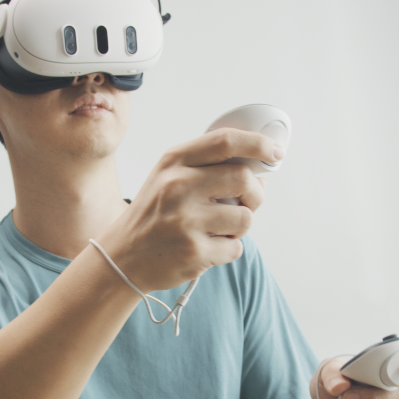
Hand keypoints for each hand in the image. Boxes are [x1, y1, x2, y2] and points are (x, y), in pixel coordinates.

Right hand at [93, 128, 283, 291]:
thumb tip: (259, 168)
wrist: (123, 256)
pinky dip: (228, 249)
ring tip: (219, 229)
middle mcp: (178, 187)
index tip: (275, 152)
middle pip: (244, 179)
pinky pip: (235, 247)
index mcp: (174, 162)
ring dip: (240, 226)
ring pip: (245, 217)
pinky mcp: (194, 252)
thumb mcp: (169, 177)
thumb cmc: (154, 214)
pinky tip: (207, 247)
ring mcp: (185, 221)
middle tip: (249, 201)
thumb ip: (208, 166)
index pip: (225, 141)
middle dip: (256, 193)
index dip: (258, 144)